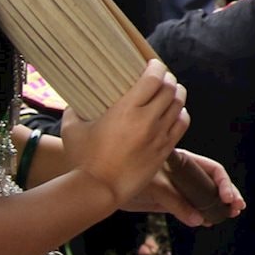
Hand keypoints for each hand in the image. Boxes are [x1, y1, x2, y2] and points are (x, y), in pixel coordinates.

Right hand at [64, 60, 187, 210]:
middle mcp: (147, 120)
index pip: (153, 78)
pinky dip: (181, 113)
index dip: (157, 67)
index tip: (153, 64)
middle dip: (168, 78)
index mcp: (126, 110)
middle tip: (162, 77)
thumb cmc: (83, 160)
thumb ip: (75, 110)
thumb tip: (76, 101)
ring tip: (170, 91)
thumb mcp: (72, 130)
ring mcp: (159, 135)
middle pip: (170, 89)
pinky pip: (182, 124)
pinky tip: (175, 112)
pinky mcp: (165, 150)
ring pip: (180, 105)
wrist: (99, 190)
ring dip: (177, 94)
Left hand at [122, 149, 245, 226]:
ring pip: (201, 197)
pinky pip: (186, 209)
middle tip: (237, 208)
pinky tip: (206, 222)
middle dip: (227, 194)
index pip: (211, 169)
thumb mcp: (154, 186)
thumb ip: (176, 202)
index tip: (228, 197)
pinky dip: (197, 216)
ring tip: (228, 215)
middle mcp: (182, 174)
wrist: (101, 188)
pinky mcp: (165, 202)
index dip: (223, 183)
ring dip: (215, 206)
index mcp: (183, 161)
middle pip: (211, 183)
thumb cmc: (126, 175)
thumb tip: (198, 220)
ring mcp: (175, 188)